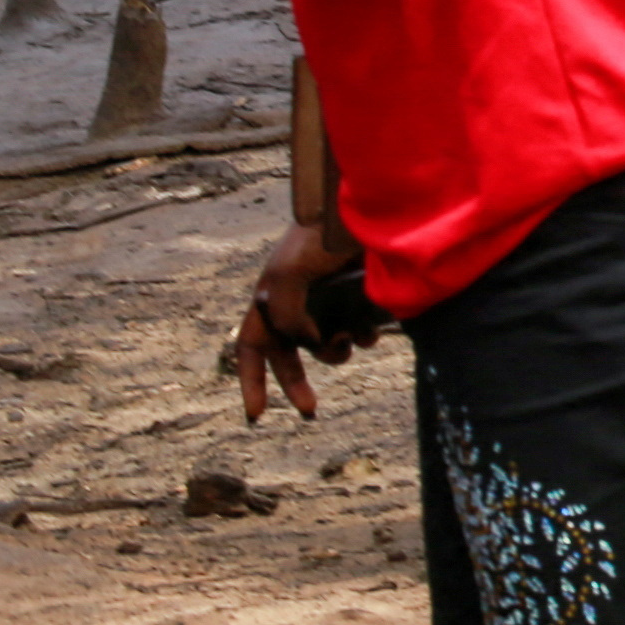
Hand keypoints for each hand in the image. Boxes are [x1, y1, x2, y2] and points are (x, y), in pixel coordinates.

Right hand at [225, 220, 359, 422]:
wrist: (367, 208)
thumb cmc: (318, 236)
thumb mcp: (287, 275)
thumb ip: (286, 314)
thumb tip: (305, 344)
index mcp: (270, 297)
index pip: (251, 346)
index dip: (251, 380)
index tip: (257, 416)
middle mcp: (296, 303)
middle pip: (289, 355)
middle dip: (297, 384)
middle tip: (310, 411)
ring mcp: (328, 300)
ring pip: (326, 344)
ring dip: (336, 353)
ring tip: (350, 346)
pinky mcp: (358, 295)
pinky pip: (357, 328)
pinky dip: (362, 336)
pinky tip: (372, 333)